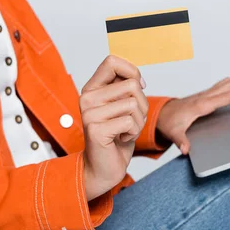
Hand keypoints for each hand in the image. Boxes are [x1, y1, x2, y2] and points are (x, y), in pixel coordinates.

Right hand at [80, 56, 147, 200]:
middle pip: (132, 85)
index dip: (132, 72)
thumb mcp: (121, 107)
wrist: (103, 168)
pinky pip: (130, 121)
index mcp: (91, 89)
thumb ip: (124, 88)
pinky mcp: (96, 129)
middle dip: (142, 105)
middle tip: (131, 121)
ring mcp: (89, 114)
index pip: (112, 61)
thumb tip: (138, 79)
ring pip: (134, 104)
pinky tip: (121, 139)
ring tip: (125, 131)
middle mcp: (87, 98)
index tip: (138, 88)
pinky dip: (133, 132)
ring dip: (139, 121)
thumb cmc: (116, 137)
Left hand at [156, 73, 229, 154]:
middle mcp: (206, 95)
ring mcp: (207, 93)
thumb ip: (180, 141)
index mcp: (202, 104)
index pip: (229, 96)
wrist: (161, 114)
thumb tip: (185, 150)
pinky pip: (225, 84)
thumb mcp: (173, 133)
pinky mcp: (208, 95)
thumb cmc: (168, 122)